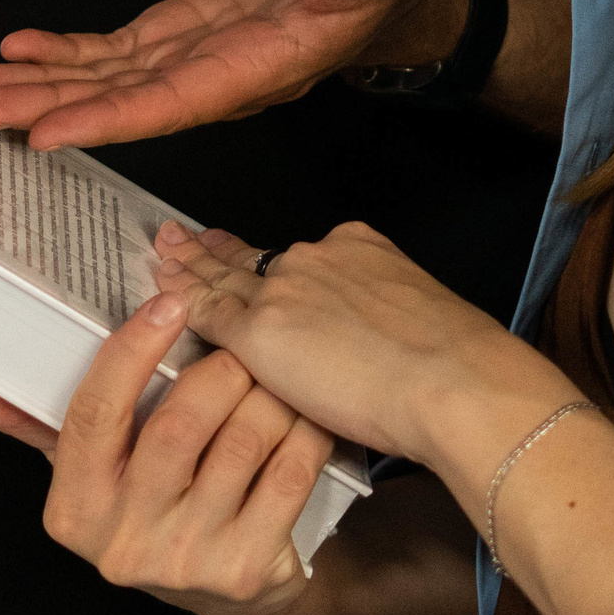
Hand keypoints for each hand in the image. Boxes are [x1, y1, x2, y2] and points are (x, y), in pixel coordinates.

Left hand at [0, 0, 451, 149]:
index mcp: (259, 67)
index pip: (172, 102)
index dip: (108, 117)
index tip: (48, 132)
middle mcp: (216, 74)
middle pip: (122, 102)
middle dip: (50, 109)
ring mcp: (195, 57)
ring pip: (109, 81)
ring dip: (44, 88)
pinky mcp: (184, 33)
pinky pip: (117, 52)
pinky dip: (68, 52)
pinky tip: (20, 51)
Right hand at [0, 290, 336, 614]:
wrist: (232, 592)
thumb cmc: (154, 508)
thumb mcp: (92, 470)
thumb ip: (31, 418)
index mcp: (75, 509)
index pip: (94, 415)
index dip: (131, 352)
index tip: (167, 301)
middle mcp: (122, 544)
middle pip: (178, 424)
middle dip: (219, 369)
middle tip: (241, 343)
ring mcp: (186, 563)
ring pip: (241, 441)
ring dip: (267, 393)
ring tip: (277, 373)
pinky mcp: (248, 570)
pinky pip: (288, 473)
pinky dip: (304, 429)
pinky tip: (307, 412)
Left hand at [157, 216, 542, 469]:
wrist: (451, 379)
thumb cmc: (455, 363)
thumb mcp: (419, 315)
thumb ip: (384, 316)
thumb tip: (376, 340)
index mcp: (359, 247)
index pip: (295, 255)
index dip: (262, 253)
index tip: (240, 247)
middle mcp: (316, 257)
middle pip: (253, 256)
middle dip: (214, 248)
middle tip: (180, 235)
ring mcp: (284, 291)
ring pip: (223, 277)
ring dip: (187, 267)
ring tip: (161, 254)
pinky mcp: (260, 331)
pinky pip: (207, 313)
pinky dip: (178, 302)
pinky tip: (159, 294)